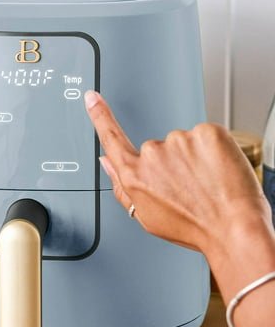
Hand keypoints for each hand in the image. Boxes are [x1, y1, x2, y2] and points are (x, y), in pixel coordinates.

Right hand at [83, 90, 271, 261]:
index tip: (93, 98)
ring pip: (184, 143)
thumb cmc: (194, 228)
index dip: (100, 115)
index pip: (111, 137)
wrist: (234, 229)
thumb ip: (121, 186)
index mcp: (134, 175)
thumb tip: (107, 161)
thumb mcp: (146, 217)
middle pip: (157, 148)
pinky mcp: (207, 132)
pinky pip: (206, 136)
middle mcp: (152, 153)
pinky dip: (214, 151)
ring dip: (195, 158)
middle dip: (172, 163)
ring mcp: (180, 140)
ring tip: (208, 184)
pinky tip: (218, 172)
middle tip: (190, 188)